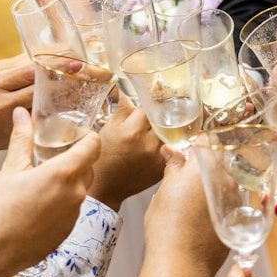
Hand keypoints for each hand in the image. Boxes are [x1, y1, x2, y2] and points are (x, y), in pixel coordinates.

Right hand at [0, 106, 100, 274]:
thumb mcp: (9, 169)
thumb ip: (22, 139)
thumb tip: (22, 115)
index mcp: (65, 173)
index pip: (93, 145)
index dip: (87, 136)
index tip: (76, 133)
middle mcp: (76, 194)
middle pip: (88, 166)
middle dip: (75, 157)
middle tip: (54, 153)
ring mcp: (74, 214)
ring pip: (80, 188)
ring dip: (67, 180)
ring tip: (42, 178)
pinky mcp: (68, 230)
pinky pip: (71, 208)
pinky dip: (61, 200)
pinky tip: (39, 202)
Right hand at [89, 93, 164, 209]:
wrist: (106, 187)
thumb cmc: (104, 157)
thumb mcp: (108, 128)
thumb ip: (123, 108)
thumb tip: (127, 89)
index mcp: (133, 132)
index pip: (150, 105)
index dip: (152, 97)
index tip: (155, 91)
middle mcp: (148, 144)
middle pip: (164, 117)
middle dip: (163, 110)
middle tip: (163, 104)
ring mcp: (158, 157)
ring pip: (171, 132)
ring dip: (169, 125)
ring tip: (166, 120)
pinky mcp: (163, 167)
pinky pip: (172, 148)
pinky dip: (169, 141)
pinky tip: (164, 138)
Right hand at [145, 146, 228, 273]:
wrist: (181, 263)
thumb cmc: (167, 226)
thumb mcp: (164, 190)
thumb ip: (173, 167)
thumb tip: (172, 153)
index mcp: (207, 165)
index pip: (207, 139)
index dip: (196, 143)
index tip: (187, 150)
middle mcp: (226, 179)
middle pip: (219, 160)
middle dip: (205, 163)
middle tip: (185, 175)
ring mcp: (235, 199)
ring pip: (225, 181)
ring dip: (212, 183)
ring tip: (191, 198)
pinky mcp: (236, 218)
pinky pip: (228, 201)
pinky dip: (217, 202)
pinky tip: (200, 215)